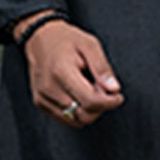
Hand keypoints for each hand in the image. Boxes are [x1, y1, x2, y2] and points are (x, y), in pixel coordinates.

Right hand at [15, 12, 124, 127]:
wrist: (41, 38)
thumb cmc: (67, 40)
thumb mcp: (90, 44)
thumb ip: (102, 68)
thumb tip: (114, 89)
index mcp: (61, 71)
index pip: (90, 101)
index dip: (109, 102)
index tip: (118, 96)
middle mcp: (49, 88)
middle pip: (84, 115)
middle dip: (100, 107)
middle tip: (101, 88)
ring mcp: (42, 97)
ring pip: (76, 121)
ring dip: (89, 110)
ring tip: (88, 88)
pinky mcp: (41, 103)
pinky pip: (66, 119)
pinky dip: (77, 111)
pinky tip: (77, 94)